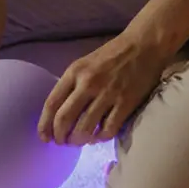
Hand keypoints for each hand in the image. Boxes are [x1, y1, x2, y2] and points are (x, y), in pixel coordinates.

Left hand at [38, 30, 170, 145]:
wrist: (143, 45)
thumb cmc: (112, 54)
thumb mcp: (84, 63)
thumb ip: (72, 84)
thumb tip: (60, 113)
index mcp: (74, 72)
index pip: (51, 103)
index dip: (44, 124)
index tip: (44, 137)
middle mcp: (88, 84)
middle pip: (64, 119)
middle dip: (60, 136)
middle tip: (62, 142)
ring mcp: (107, 94)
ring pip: (84, 128)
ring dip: (78, 140)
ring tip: (78, 142)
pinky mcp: (125, 103)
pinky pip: (108, 129)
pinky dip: (100, 138)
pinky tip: (98, 137)